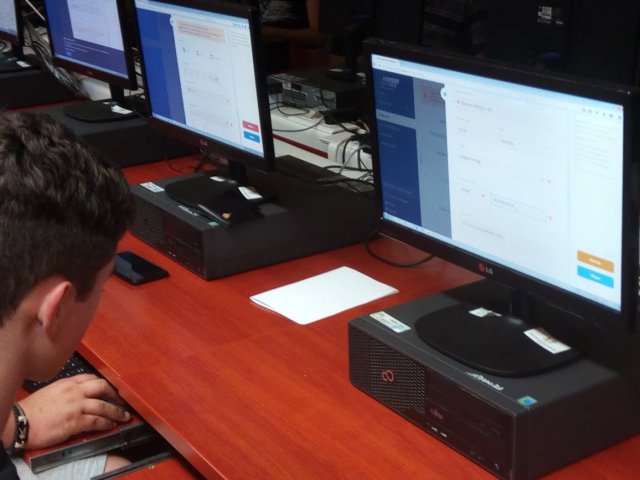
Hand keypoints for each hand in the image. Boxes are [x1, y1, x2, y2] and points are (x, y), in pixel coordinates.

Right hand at [16, 374, 130, 449]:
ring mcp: (76, 406)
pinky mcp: (75, 421)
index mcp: (67, 383)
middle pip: (102, 387)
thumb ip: (66, 390)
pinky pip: (97, 421)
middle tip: (122, 400)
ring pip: (103, 406)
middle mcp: (74, 392)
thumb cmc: (31, 410)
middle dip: (115, 394)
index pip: (91, 377)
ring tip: (123, 416)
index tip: (110, 388)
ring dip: (116, 412)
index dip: (104, 383)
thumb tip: (78, 395)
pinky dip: (106, 423)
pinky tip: (111, 425)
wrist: (20, 422)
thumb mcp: (50, 391)